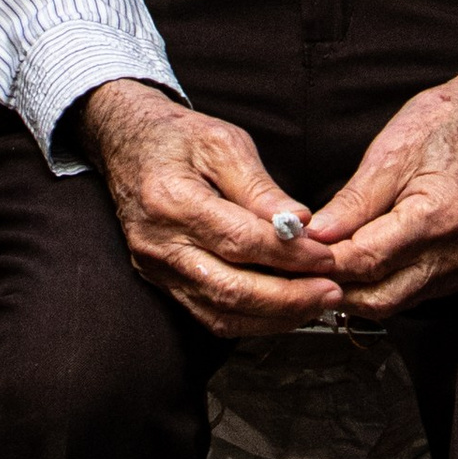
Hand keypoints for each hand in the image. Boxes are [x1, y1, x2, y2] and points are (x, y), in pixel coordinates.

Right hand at [76, 78, 344, 338]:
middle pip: (229, 288)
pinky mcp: (162, 282)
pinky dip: (251, 319)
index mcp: (172, 200)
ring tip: (316, 303)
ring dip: (274, 316)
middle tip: (331, 291)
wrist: (127, 144)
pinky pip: (209, 315)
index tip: (326, 256)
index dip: (287, 255)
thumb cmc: (177, 138)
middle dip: (288, 298)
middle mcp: (159, 244)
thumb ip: (260, 187)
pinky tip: (283, 309)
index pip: (238, 241)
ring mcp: (157, 268)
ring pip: (220, 313)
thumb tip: (300, 223)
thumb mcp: (223, 142)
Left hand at [301, 54, 457, 317]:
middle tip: (295, 269)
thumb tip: (313, 237)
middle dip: (333, 286)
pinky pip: (407, 293)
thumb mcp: (387, 155)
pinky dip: (375, 285)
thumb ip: (351, 204)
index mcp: (438, 218)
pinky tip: (351, 266)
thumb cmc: (440, 127)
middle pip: (379, 297)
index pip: (368, 260)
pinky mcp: (457, 271)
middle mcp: (454, 253)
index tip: (290, 256)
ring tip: (316, 267)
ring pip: (391, 302)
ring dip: (352, 290)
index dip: (323, 263)